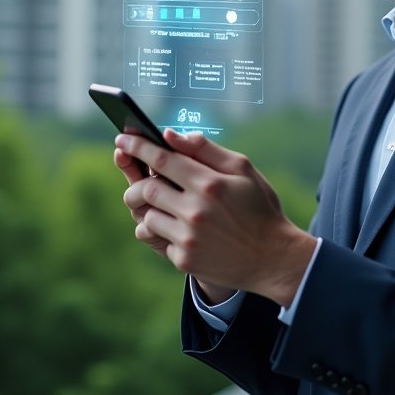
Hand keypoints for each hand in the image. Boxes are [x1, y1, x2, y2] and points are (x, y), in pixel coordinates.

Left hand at [114, 130, 316, 306]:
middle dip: (136, 181)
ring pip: (146, 216)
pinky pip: (155, 239)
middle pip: (145, 189)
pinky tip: (182, 228)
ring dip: (150, 207)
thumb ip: (205, 149)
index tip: (122, 138)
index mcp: (210, 183)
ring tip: (167, 205)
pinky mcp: (184, 260)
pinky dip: (162, 230)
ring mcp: (188, 238)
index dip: (138, 147)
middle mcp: (196, 211)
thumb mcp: (242, 170)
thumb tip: (170, 135)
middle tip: (141, 180)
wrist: (272, 257)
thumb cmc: (258, 208)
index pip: (162, 159)